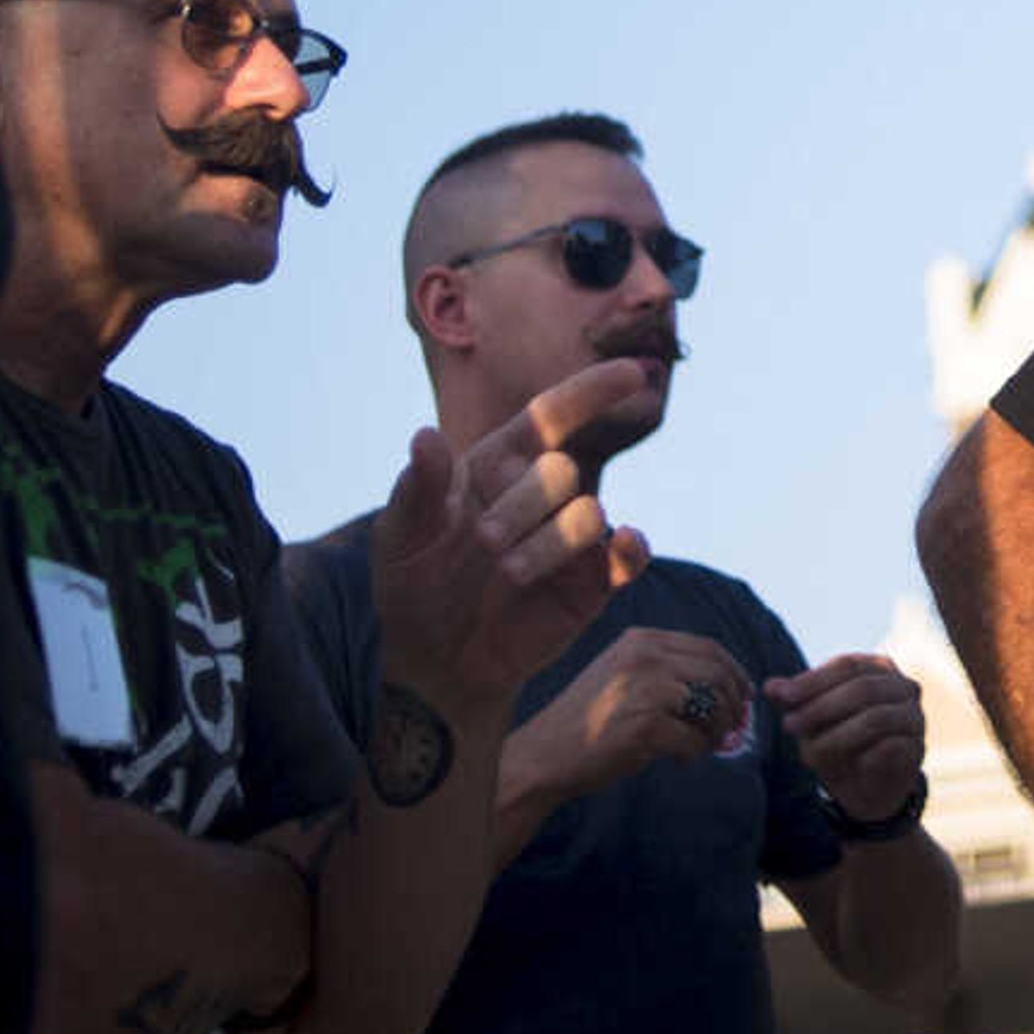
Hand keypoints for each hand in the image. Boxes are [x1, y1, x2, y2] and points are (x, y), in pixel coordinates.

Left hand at [375, 361, 654, 706]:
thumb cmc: (414, 586)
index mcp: (500, 465)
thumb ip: (418, 488)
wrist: (435, 660)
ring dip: (546, 544)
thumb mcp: (401, 536)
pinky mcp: (592, 584)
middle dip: (523, 504)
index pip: (552, 415)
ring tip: (506, 574)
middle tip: (483, 542)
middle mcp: (544, 494)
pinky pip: (628, 557)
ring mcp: (573, 539)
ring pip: (588, 514)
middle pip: (561, 469)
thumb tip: (425, 436)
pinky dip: (631, 549)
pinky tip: (621, 545)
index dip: (591, 391)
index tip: (632, 373)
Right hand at [505, 627, 756, 803]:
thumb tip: (727, 690)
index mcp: (641, 640)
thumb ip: (666, 672)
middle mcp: (646, 657)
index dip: (734, 672)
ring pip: (712, 706)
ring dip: (717, 731)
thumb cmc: (587, 721)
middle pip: (717, 672)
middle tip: (734, 728)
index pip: (708, 647)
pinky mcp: (646, 726)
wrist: (544, 754)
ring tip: (703, 746)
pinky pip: (694, 740)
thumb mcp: (622, 675)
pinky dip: (694, 754)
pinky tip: (679, 760)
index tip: (744, 695)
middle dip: (734, 703)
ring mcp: (647, 690)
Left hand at [769, 653, 928, 823]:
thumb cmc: (837, 743)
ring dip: (837, 737)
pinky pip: (890, 748)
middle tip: (790, 726)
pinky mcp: (917, 748)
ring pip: (876, 718)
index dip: (812, 680)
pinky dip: (862, 757)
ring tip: (810, 755)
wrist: (863, 789)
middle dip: (821, 708)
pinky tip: (847, 765)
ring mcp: (914, 717)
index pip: (846, 665)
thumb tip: (769, 687)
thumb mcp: (811, 721)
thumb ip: (795, 701)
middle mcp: (903, 686)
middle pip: (862, 688)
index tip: (781, 697)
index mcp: (877, 668)